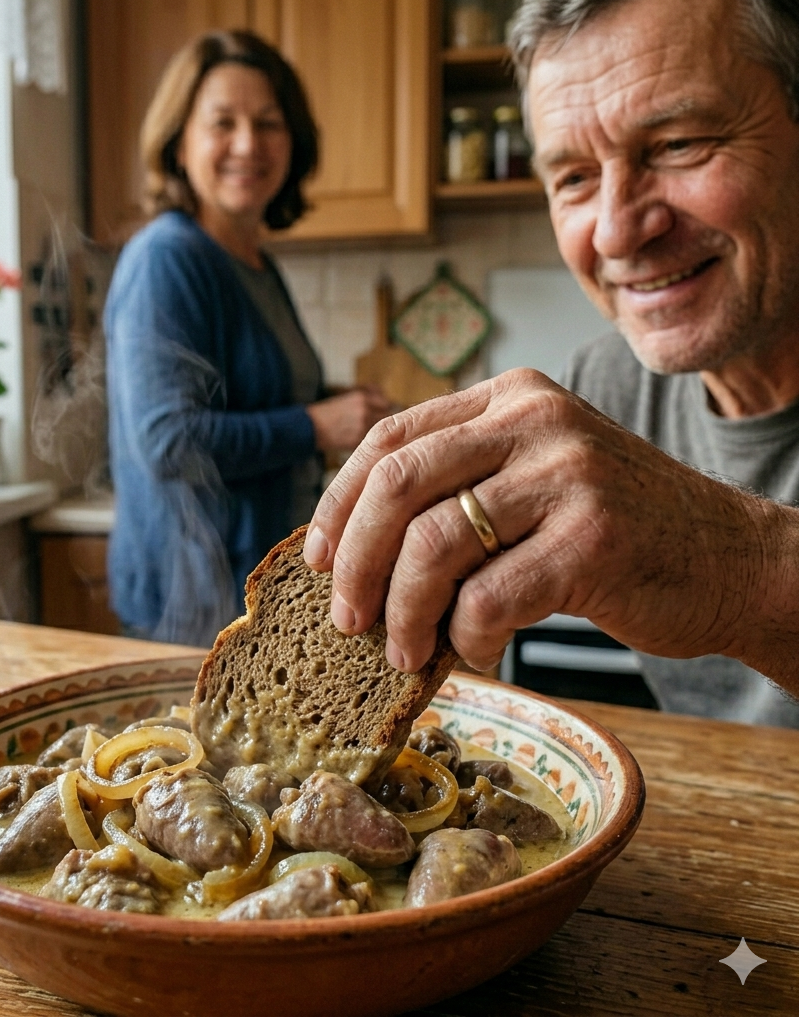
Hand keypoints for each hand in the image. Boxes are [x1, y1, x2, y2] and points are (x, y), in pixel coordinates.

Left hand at [302, 369, 796, 687]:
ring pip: (433, 545)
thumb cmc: (615, 530)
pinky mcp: (592, 538)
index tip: (316, 558)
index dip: (337, 503)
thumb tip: (353, 555)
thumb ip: (460, 490)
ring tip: (404, 651)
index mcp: (510, 395)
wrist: (732, 560)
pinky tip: (479, 652)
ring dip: (403, 613)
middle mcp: (535, 418)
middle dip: (353, 561)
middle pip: (396, 483)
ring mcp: (567, 473)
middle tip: (345, 618)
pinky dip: (468, 638)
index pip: (389, 438)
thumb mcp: (534, 479)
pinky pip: (488, 599)